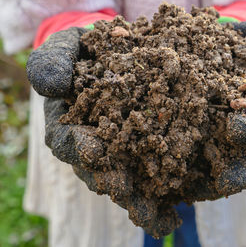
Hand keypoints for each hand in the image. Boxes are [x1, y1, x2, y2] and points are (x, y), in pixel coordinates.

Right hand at [27, 27, 179, 236]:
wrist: (119, 54)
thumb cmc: (87, 52)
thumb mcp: (66, 48)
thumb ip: (54, 62)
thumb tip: (51, 85)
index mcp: (70, 125)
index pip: (69, 142)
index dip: (79, 148)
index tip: (92, 151)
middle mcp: (95, 146)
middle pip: (101, 171)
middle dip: (113, 183)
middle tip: (127, 195)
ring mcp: (121, 153)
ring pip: (127, 181)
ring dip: (140, 200)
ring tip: (156, 218)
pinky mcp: (146, 154)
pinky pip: (152, 176)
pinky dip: (162, 196)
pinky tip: (174, 215)